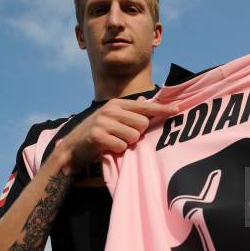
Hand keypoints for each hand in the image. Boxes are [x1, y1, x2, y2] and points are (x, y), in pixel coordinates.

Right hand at [55, 96, 177, 171]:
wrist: (72, 148)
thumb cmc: (97, 133)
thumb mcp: (112, 119)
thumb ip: (129, 111)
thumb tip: (144, 99)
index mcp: (117, 104)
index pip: (144, 106)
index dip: (162, 109)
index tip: (177, 109)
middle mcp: (111, 109)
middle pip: (142, 124)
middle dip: (137, 134)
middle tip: (123, 137)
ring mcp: (103, 122)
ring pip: (133, 136)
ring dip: (127, 143)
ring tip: (114, 142)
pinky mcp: (98, 135)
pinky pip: (122, 146)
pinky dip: (118, 151)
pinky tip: (108, 148)